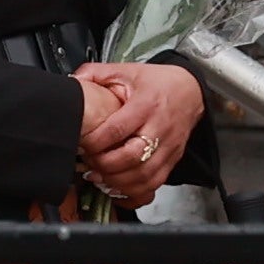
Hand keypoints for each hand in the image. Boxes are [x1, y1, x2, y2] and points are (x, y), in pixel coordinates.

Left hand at [75, 61, 204, 208]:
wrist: (191, 92)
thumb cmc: (158, 83)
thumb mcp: (126, 71)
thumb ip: (96, 74)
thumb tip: (71, 81)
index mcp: (146, 105)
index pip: (118, 129)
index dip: (96, 141)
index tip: (83, 143)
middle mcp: (159, 128)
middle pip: (132, 157)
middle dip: (105, 165)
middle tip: (90, 163)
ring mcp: (168, 148)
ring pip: (144, 176)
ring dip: (118, 182)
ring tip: (100, 177)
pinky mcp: (172, 161)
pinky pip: (155, 185)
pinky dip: (135, 193)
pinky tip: (119, 189)